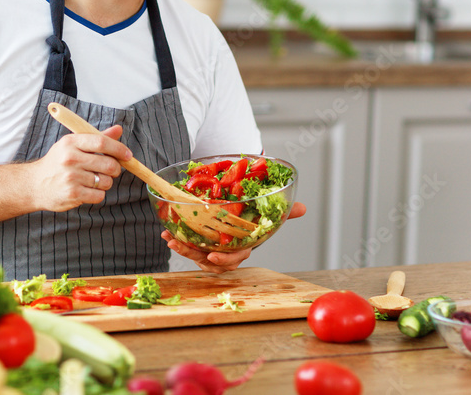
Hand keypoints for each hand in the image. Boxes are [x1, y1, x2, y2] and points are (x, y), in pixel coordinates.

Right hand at [23, 125, 129, 212]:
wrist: (34, 184)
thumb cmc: (57, 163)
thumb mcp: (73, 145)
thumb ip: (97, 138)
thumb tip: (118, 130)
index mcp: (71, 142)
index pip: (101, 142)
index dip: (119, 149)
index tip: (127, 155)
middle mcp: (70, 158)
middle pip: (108, 164)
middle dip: (115, 169)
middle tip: (110, 170)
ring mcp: (71, 177)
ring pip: (106, 181)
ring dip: (105, 183)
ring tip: (93, 180)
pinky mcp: (73, 193)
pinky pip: (99, 195)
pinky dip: (97, 194)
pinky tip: (87, 190)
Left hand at [161, 201, 307, 272]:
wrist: (237, 210)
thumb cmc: (252, 217)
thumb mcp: (266, 213)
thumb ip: (283, 212)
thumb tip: (303, 207)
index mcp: (242, 247)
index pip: (236, 258)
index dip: (225, 259)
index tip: (214, 256)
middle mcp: (225, 251)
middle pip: (212, 262)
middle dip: (196, 256)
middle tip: (184, 248)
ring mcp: (210, 249)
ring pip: (197, 256)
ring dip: (183, 250)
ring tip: (171, 241)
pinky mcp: (198, 244)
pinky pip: (187, 247)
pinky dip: (177, 242)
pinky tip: (167, 234)